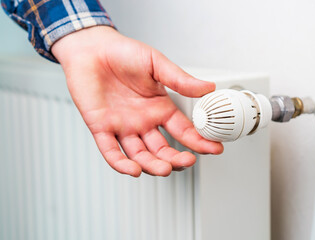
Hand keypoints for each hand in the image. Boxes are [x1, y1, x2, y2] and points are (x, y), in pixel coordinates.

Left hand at [52, 26, 222, 176]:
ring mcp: (123, 127)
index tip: (214, 148)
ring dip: (153, 165)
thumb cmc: (123, 53)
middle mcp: (144, 122)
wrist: (92, 48)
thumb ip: (180, 80)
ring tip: (166, 168)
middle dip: (177, 159)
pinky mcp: (102, 128)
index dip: (199, 141)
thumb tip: (208, 87)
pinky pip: (111, 151)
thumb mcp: (156, 64)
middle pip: (163, 149)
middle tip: (188, 161)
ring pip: (140, 155)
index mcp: (159, 108)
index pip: (183, 131)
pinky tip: (134, 169)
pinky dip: (122, 164)